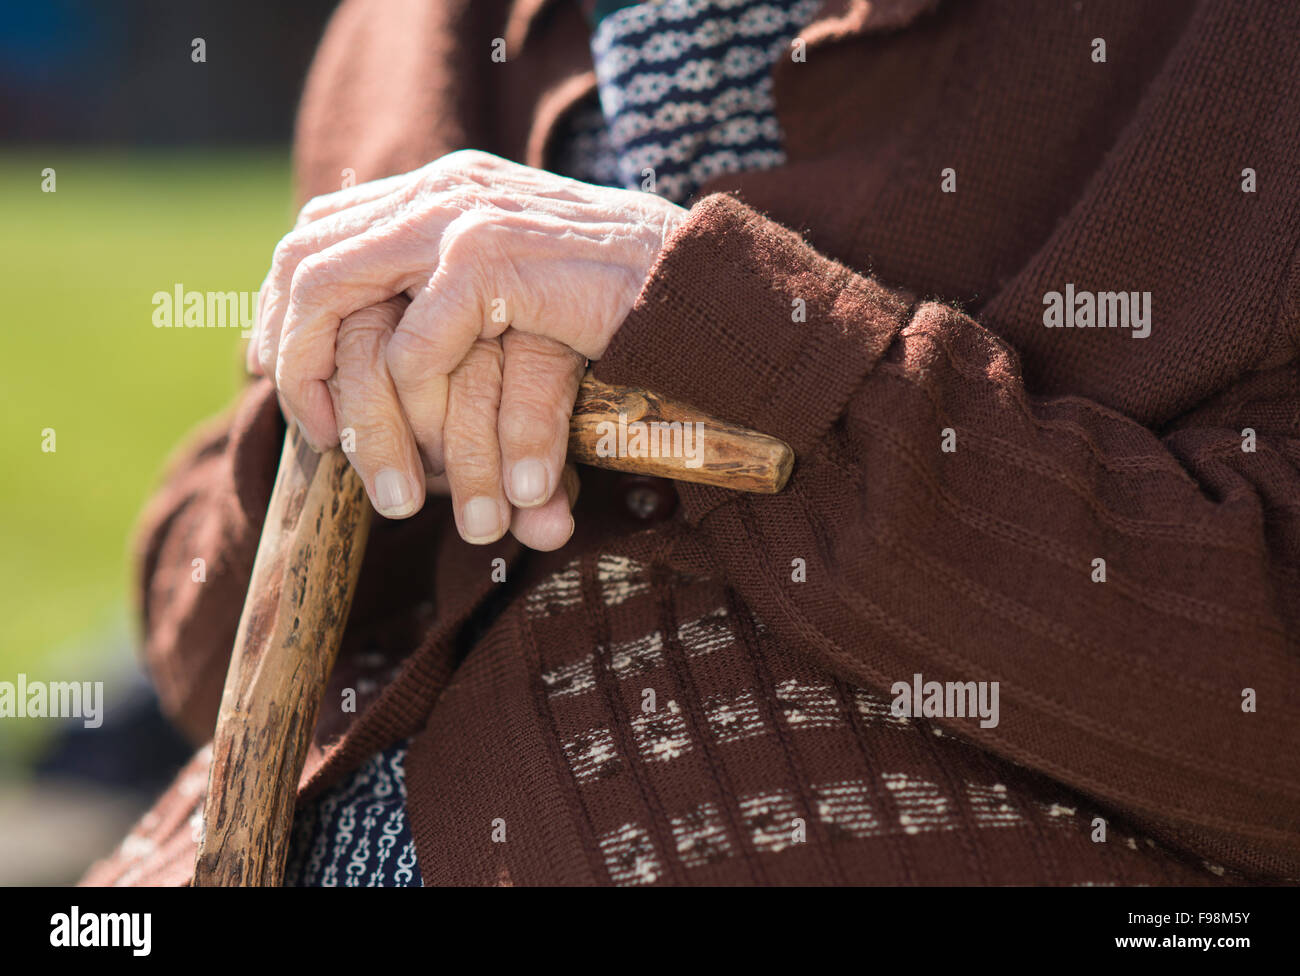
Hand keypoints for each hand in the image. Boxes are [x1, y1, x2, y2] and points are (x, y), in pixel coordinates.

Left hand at [249, 149, 686, 545]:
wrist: (708, 292)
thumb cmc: (623, 311)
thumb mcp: (522, 297)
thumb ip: (455, 305)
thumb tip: (381, 371)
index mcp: (443, 191)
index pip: (319, 233)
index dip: (283, 309)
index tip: (280, 376)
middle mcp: (441, 190)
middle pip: (305, 262)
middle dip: (294, 362)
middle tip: (319, 440)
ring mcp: (462, 215)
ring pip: (339, 305)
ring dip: (356, 412)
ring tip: (391, 491)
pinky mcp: (492, 256)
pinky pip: (416, 349)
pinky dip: (430, 420)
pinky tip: (478, 469)